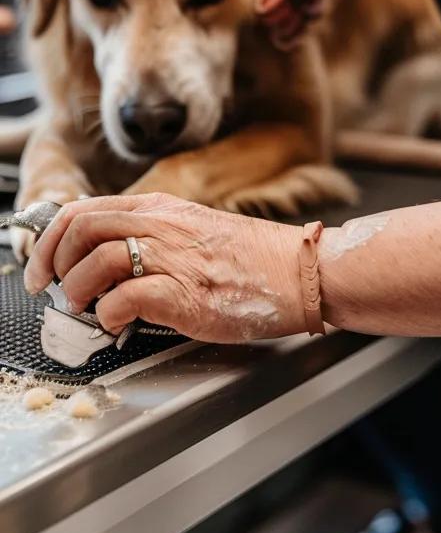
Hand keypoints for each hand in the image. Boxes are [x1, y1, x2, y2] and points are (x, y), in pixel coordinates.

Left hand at [24, 193, 305, 342]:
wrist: (303, 271)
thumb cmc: (257, 260)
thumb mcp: (198, 233)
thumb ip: (156, 238)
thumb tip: (108, 262)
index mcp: (164, 210)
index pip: (85, 210)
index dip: (51, 239)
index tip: (45, 264)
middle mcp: (164, 228)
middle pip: (81, 229)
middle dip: (52, 263)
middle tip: (54, 290)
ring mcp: (175, 259)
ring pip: (96, 261)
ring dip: (80, 291)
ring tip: (89, 309)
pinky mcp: (186, 294)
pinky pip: (125, 299)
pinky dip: (110, 315)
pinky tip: (120, 323)